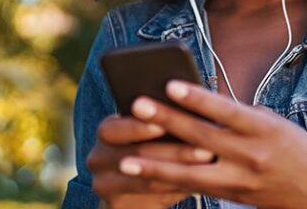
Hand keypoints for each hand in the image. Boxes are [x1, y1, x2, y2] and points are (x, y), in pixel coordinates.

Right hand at [87, 114, 216, 208]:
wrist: (136, 191)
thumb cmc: (157, 147)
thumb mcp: (155, 132)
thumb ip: (167, 119)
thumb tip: (199, 106)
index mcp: (107, 131)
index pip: (114, 127)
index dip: (138, 127)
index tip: (163, 124)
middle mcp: (98, 157)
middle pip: (135, 155)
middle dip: (174, 152)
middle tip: (205, 148)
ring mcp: (104, 185)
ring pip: (147, 179)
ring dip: (181, 171)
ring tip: (208, 164)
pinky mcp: (116, 206)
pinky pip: (151, 198)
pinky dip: (177, 189)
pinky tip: (201, 183)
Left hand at [117, 80, 306, 208]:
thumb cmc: (299, 151)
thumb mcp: (276, 125)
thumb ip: (241, 117)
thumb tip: (201, 105)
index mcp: (265, 128)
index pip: (226, 110)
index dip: (198, 98)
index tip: (171, 84)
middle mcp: (252, 154)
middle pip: (202, 138)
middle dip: (167, 122)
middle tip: (136, 106)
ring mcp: (242, 179)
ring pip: (191, 173)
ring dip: (156, 165)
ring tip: (127, 159)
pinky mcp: (235, 197)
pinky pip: (198, 188)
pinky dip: (172, 181)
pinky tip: (149, 177)